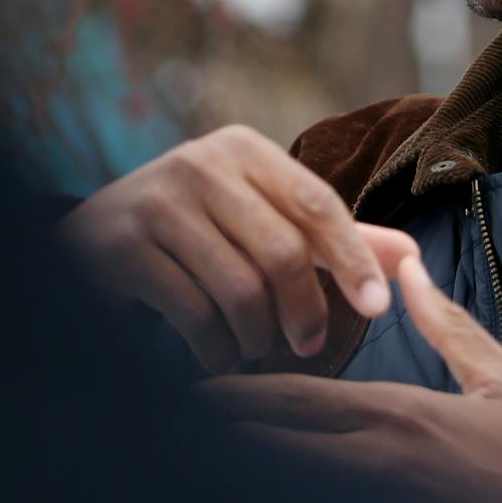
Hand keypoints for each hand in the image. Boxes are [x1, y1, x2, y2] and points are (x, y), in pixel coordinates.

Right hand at [60, 124, 417, 372]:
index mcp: (243, 148)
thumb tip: (411, 257)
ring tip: (254, 347)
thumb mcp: (263, 218)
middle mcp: (199, 164)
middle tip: (306, 346)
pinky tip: (218, 354)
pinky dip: (216, 350)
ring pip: (240, 291)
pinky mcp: (120, 248)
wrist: (90, 238)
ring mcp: (155, 203)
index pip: (317, 203)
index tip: (380, 308)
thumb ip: (334, 237)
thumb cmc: (200, 231)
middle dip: (304, 313)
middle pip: (284, 252)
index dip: (354, 258)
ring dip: (257, 338)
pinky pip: (193, 316)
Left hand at [203, 254, 501, 502]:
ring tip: (212, 433)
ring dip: (251, 456)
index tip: (196, 384)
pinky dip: (285, 486)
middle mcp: (375, 460)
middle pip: (274, 442)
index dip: (236, 396)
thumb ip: (448, 325)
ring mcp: (375, 499)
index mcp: (398, 416)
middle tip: (184, 407)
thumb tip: (408, 267)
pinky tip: (270, 471)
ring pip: (286, 478)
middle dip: (223, 426)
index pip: (293, 401)